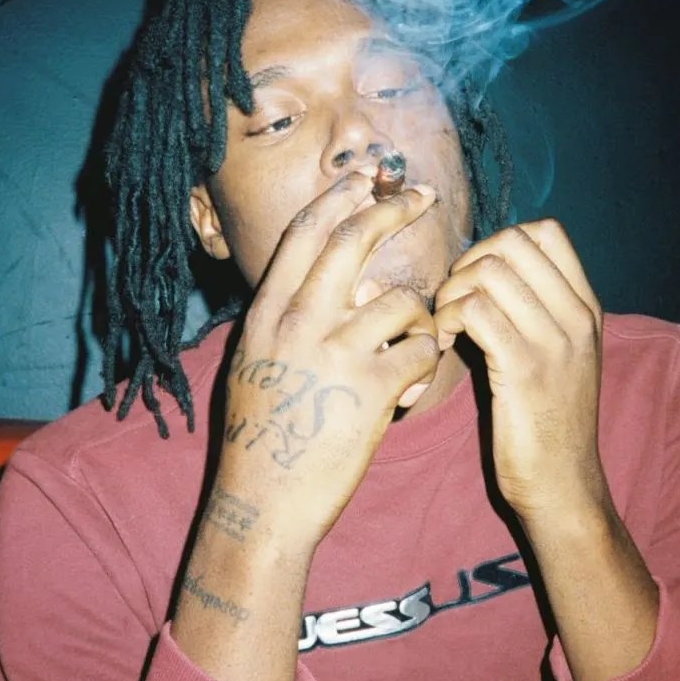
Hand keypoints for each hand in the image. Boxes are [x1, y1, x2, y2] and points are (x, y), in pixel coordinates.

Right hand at [217, 169, 439, 553]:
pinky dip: (424, 368)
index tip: (365, 178)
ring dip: (419, 320)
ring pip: (401, 301)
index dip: (338, 197)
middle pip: (352, 240)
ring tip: (413, 347)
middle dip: (392, 208)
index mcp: (268, 313)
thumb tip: (331, 282)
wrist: (262, 502)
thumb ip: (288, 318)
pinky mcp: (372, 389)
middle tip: (422, 195)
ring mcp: (335, 352)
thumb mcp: (256, 362)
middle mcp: (299, 321)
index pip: (305, 234)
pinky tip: (406, 392)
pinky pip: (421, 353)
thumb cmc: (260, 435)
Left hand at [434, 219, 605, 523]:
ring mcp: (554, 341)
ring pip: (488, 273)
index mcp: (586, 306)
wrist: (563, 483)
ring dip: (452, 293)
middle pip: (513, 243)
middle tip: (454, 301)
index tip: (478, 279)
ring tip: (446, 325)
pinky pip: (474, 311)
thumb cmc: (548, 418)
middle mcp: (576, 316)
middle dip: (469, 263)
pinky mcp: (523, 369)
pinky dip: (447, 319)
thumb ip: (536, 308)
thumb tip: (486, 267)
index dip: (499, 242)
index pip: (547, 232)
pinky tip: (445, 344)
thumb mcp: (559, 354)